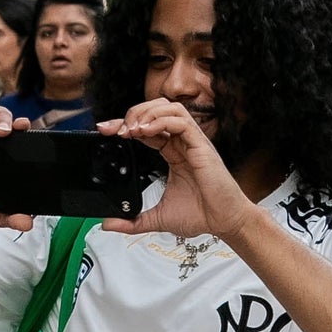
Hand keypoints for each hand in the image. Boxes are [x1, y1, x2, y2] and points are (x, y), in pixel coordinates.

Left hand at [96, 101, 250, 242]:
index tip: (107, 132)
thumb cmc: (202, 215)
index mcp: (173, 154)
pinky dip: (160, 121)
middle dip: (132, 114)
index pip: (146, 128)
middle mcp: (182, 143)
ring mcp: (192, 142)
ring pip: (168, 107)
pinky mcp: (201, 145)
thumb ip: (132, 221)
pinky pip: (180, 121)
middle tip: (116, 130)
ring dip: (146, 113)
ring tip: (131, 129)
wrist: (224, 222)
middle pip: (155, 110)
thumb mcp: (157, 218)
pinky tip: (146, 131)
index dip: (125, 125)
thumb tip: (108, 224)